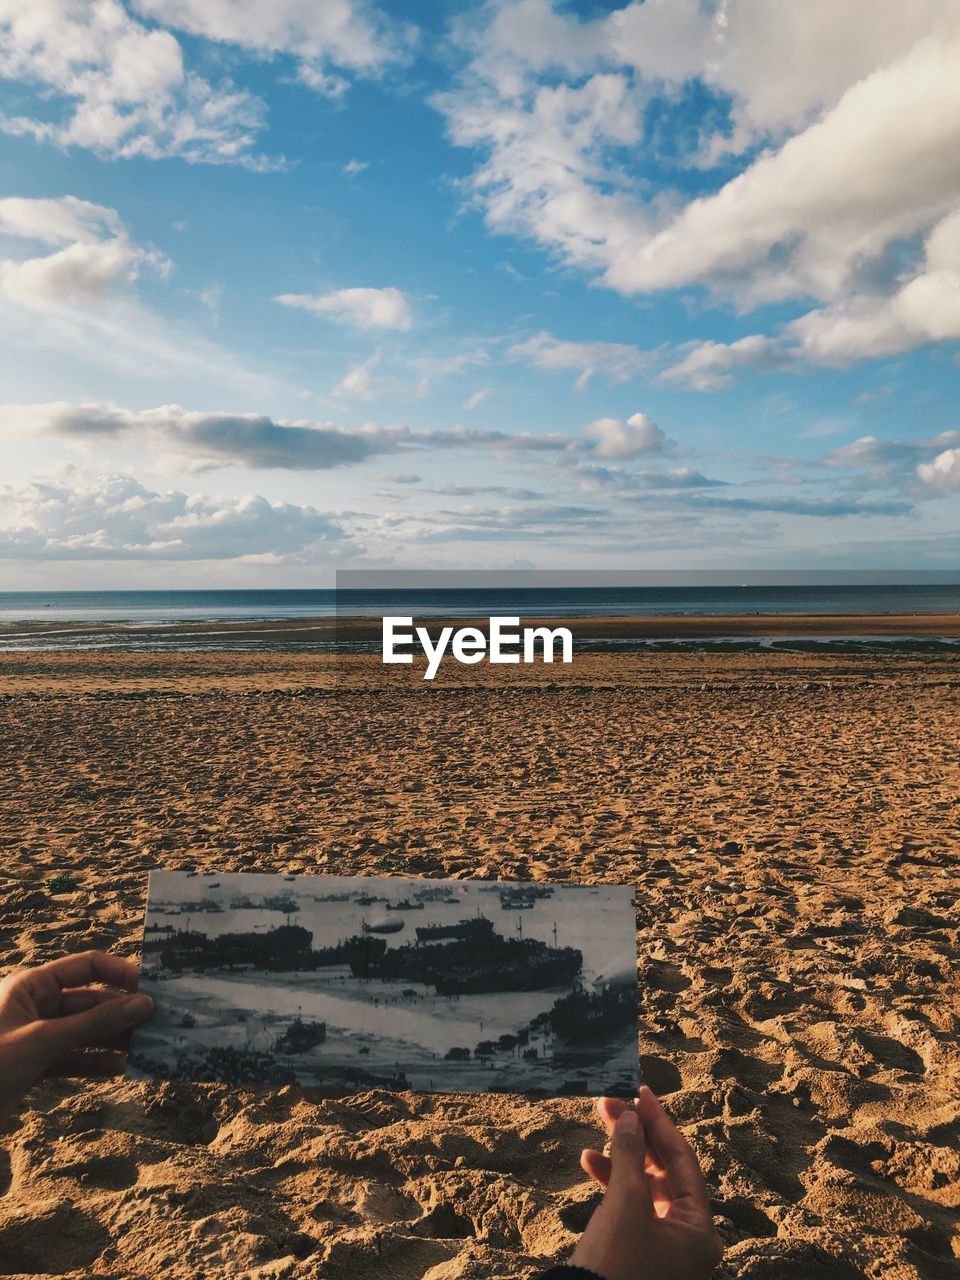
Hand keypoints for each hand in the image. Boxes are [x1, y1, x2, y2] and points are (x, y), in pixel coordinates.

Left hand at [0, 950, 152, 1114]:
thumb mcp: (42, 1041)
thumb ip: (94, 1023)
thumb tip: (143, 1004)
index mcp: (31, 986)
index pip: (86, 966)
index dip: (120, 974)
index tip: (152, 989)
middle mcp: (35, 1007)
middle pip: (90, 1001)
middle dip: (123, 1012)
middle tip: (160, 1024)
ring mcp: (35, 1037)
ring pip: (85, 1032)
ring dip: (114, 1040)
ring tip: (148, 1048)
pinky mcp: (34, 1066)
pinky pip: (73, 1059)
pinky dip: (97, 1063)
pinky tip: (122, 1069)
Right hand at [571, 1087, 722, 1279]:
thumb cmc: (614, 1263)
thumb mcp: (624, 1202)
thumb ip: (631, 1153)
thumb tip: (631, 1115)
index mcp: (700, 1231)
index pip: (683, 1161)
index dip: (660, 1122)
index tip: (640, 1091)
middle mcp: (691, 1238)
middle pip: (665, 1170)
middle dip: (637, 1134)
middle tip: (613, 1102)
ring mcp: (667, 1247)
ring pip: (646, 1185)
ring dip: (622, 1153)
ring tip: (599, 1122)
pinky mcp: (642, 1252)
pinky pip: (633, 1206)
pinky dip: (613, 1181)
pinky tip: (590, 1160)